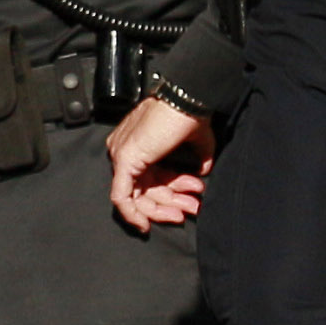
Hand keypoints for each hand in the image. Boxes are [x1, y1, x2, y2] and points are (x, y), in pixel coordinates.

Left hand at [106, 96, 215, 233]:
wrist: (186, 99)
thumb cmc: (189, 114)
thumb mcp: (196, 142)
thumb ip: (198, 157)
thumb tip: (204, 170)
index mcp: (138, 144)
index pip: (148, 178)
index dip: (170, 193)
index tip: (190, 199)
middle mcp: (124, 149)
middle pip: (143, 190)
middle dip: (169, 204)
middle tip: (191, 209)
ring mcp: (121, 154)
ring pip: (135, 197)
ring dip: (162, 209)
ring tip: (189, 210)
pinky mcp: (124, 160)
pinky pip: (121, 197)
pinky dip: (132, 214)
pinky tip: (147, 224)